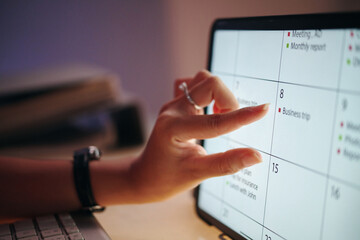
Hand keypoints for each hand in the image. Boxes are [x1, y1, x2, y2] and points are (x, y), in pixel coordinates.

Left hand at [128, 70, 268, 201]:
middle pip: (209, 83)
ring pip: (202, 80)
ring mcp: (173, 104)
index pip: (216, 121)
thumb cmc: (166, 178)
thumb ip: (227, 163)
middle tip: (230, 122)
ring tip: (221, 116)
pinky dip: (208, 92)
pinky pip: (195, 85)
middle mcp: (172, 110)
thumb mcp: (197, 173)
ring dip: (219, 94)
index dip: (243, 117)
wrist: (144, 176)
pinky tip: (209, 110)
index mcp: (174, 128)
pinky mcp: (176, 104)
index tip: (264, 110)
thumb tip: (256, 156)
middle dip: (229, 100)